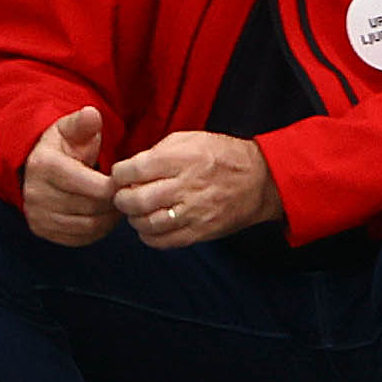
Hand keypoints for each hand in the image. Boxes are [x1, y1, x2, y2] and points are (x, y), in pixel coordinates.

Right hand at [20, 107, 119, 246]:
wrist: (39, 166)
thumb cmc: (64, 145)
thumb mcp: (72, 128)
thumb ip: (84, 122)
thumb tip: (91, 114)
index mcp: (44, 165)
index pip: (88, 184)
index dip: (113, 185)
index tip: (126, 179)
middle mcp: (35, 193)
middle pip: (89, 206)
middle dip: (114, 202)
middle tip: (130, 194)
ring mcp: (36, 214)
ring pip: (85, 225)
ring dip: (109, 218)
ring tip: (120, 204)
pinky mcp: (41, 230)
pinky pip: (77, 238)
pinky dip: (98, 230)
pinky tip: (106, 216)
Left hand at [105, 129, 282, 250]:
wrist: (261, 180)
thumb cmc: (223, 157)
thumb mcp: (192, 140)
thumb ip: (159, 151)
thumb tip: (130, 169)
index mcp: (182, 159)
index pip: (132, 170)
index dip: (120, 174)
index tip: (123, 175)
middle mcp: (187, 186)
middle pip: (135, 200)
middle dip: (122, 199)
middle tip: (126, 196)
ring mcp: (194, 212)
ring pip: (145, 224)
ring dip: (135, 218)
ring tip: (140, 211)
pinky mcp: (200, 231)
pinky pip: (161, 241)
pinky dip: (149, 236)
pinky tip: (152, 225)